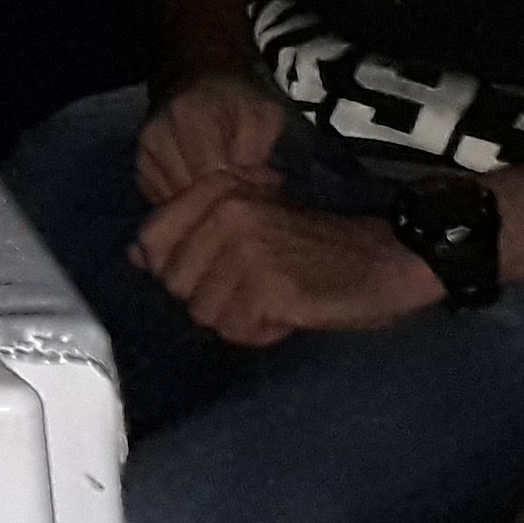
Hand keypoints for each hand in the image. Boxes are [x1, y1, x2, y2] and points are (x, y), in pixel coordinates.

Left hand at [135, 174, 441, 346]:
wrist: (387, 257)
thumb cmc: (314, 245)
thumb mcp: (248, 225)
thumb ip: (187, 235)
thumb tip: (135, 255)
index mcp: (217, 190)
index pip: (151, 240)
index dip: (176, 268)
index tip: (220, 269)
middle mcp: (227, 214)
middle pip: (175, 285)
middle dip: (211, 297)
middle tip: (257, 286)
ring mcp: (247, 251)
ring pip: (204, 313)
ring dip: (239, 317)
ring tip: (276, 298)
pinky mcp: (269, 288)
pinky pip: (237, 330)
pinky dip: (262, 332)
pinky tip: (289, 314)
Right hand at [138, 69, 290, 200]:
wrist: (196, 75)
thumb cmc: (235, 96)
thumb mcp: (261, 114)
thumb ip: (256, 153)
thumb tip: (246, 192)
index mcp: (190, 117)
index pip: (210, 176)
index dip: (236, 190)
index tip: (255, 189)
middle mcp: (157, 136)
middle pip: (189, 194)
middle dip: (218, 202)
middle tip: (242, 194)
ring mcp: (144, 154)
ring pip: (175, 203)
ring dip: (201, 206)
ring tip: (223, 193)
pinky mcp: (141, 169)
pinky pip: (165, 201)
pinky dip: (187, 204)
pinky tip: (204, 192)